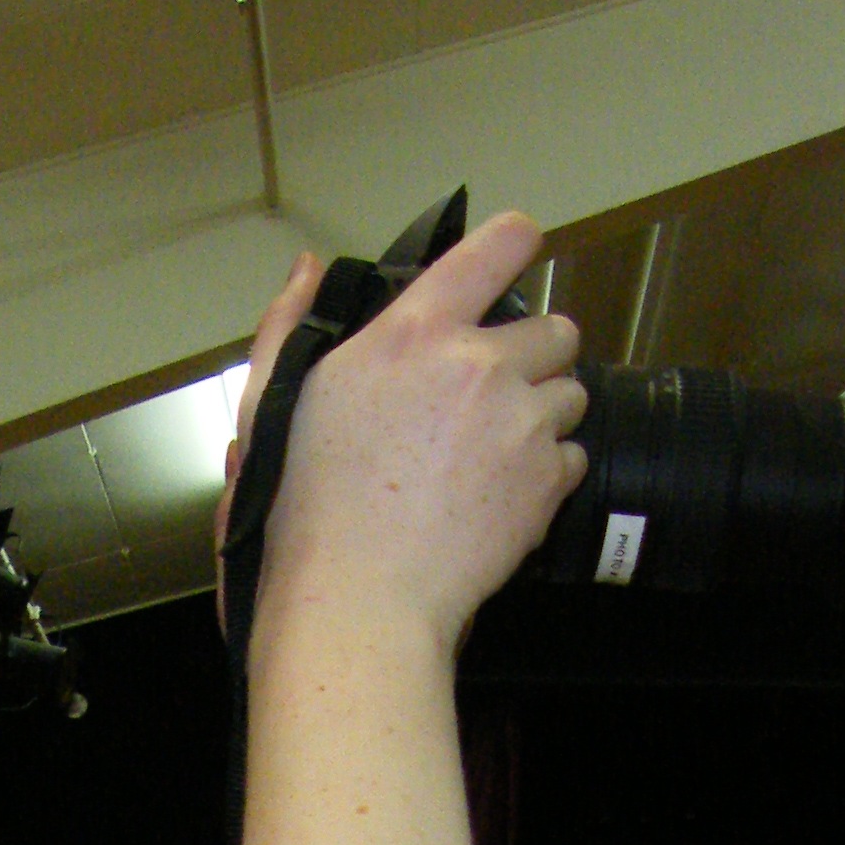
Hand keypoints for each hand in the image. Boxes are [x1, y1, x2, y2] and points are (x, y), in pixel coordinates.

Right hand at [231, 213, 588, 656]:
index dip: (514, 246)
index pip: (496, 247)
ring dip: (544, 416)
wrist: (358, 599)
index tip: (516, 257)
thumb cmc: (304, 511)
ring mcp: (521, 420)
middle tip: (496, 397)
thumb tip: (308, 267)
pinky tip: (502, 499)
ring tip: (496, 457)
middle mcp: (479, 363)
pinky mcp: (547, 479)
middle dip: (536, 355)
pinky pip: (573, 456)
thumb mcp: (271, 404)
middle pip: (555, 327)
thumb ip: (287, 324)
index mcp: (413, 333)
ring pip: (571, 394)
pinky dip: (548, 475)